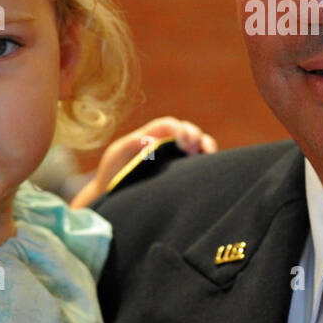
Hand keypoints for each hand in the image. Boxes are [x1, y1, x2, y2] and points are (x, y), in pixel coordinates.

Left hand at [70, 117, 217, 207]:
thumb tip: (154, 140)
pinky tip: (210, 170)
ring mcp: (176, 156)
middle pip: (188, 130)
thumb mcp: (117, 156)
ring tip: (209, 156)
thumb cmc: (113, 174)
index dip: (179, 130)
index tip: (184, 145)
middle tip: (194, 152)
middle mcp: (166, 142)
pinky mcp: (183, 171)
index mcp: (150, 135)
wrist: (113, 198)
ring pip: (199, 143)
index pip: (169, 125)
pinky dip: (209, 161)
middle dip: (196, 137)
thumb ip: (132, 144)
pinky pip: (201, 161)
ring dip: (207, 146)